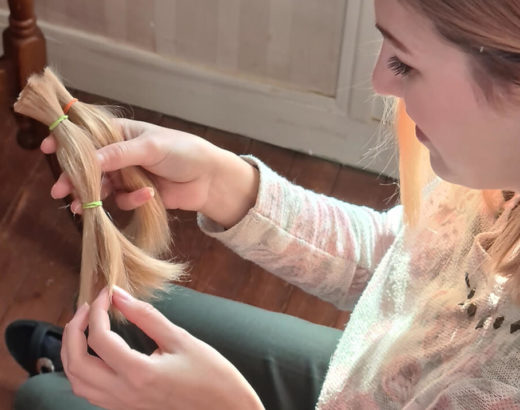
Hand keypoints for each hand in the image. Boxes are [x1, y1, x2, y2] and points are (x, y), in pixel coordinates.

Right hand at [42, 119, 258, 226]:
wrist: (210, 178)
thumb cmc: (184, 151)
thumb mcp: (151, 147)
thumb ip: (119, 154)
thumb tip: (88, 160)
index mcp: (123, 133)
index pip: (89, 134)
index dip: (68, 141)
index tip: (47, 147)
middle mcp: (122, 153)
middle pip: (90, 165)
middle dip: (75, 177)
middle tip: (60, 190)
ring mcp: (130, 174)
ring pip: (102, 185)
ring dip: (93, 195)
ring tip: (81, 206)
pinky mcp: (139, 193)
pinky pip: (124, 199)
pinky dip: (131, 200)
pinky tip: (147, 196)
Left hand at [62, 287, 263, 409]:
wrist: (226, 409)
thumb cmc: (211, 375)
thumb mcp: (181, 339)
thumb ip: (146, 316)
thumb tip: (120, 296)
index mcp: (139, 373)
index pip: (100, 338)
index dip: (98, 310)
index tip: (107, 292)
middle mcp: (124, 393)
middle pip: (76, 363)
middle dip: (73, 330)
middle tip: (87, 307)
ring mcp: (122, 405)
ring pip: (77, 382)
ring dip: (72, 352)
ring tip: (84, 326)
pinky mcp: (126, 408)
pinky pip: (89, 392)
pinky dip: (82, 369)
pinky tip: (95, 353)